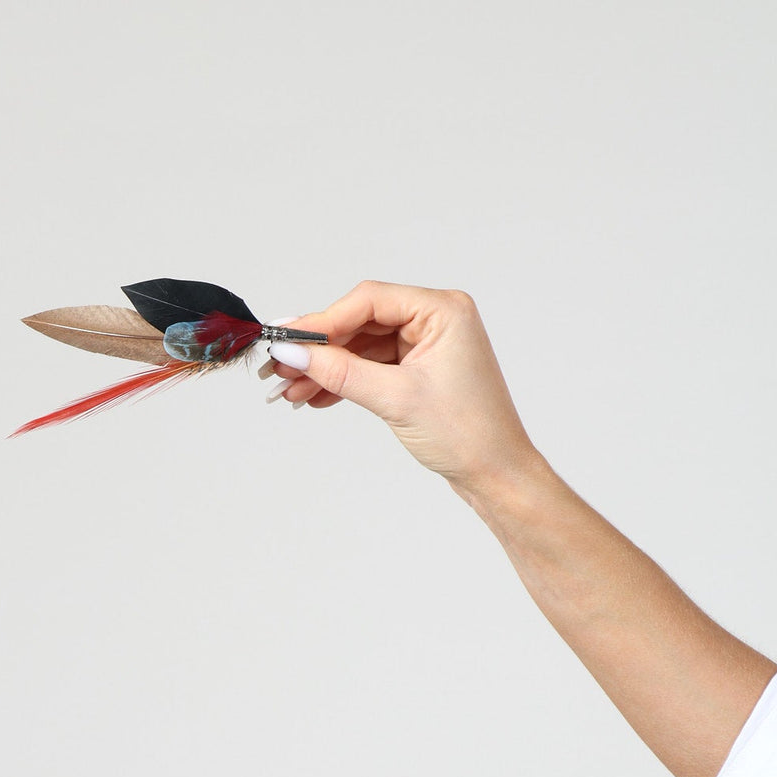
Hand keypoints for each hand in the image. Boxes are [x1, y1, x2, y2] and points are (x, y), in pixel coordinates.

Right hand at [266, 280, 540, 495]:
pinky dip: (344, 381)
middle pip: (361, 321)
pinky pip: (371, 366)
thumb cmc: (468, 434)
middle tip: (280, 367)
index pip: (369, 301)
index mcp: (442, 310)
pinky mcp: (418, 369)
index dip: (323, 321)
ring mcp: (426, 345)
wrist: (496, 475)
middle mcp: (435, 319)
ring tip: (290, 389)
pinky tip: (315, 396)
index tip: (287, 340)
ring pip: (361, 346)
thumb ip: (341, 372)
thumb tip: (295, 354)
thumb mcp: (396, 399)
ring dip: (326, 368)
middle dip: (320, 348)